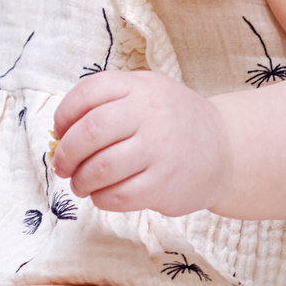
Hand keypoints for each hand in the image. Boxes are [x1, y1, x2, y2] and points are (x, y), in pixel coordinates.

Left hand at [49, 71, 231, 217]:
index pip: (88, 93)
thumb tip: (60, 133)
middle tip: (62, 166)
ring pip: (100, 169)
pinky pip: (118, 196)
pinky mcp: (164, 185)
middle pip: (89, 132)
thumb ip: (107, 103)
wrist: (226, 149)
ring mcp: (159, 150)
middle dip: (66, 153)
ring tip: (80, 184)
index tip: (59, 131)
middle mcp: (150, 114)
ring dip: (80, 181)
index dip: (64, 114)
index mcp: (141, 87)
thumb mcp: (147, 93)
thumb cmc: (173, 122)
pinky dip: (101, 199)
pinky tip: (102, 195)